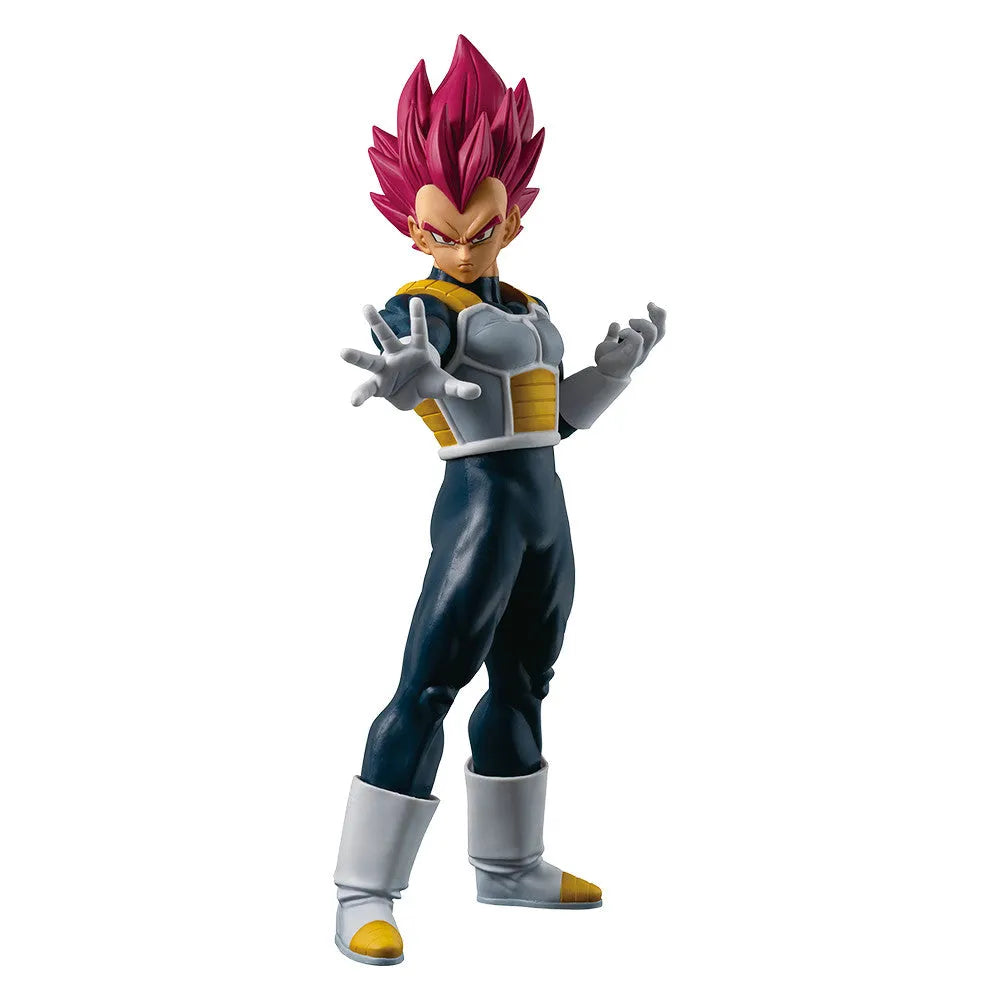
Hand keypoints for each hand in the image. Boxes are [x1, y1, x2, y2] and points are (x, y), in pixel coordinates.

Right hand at [341, 298, 481, 409]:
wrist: (412, 393)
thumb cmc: (428, 381)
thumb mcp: (445, 386)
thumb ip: (459, 388)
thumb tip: (477, 392)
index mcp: (416, 350)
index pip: (419, 331)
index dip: (418, 317)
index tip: (416, 300)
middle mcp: (396, 355)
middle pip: (386, 337)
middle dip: (377, 323)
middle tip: (366, 306)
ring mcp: (385, 369)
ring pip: (370, 360)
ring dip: (356, 357)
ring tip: (342, 351)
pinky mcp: (378, 385)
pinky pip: (367, 389)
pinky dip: (361, 395)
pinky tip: (353, 402)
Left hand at [594, 302, 666, 377]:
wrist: (602, 376)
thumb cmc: (607, 362)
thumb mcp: (609, 344)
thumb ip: (613, 335)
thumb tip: (615, 324)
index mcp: (643, 345)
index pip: (659, 330)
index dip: (658, 316)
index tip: (650, 305)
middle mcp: (645, 349)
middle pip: (661, 331)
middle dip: (659, 315)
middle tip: (649, 305)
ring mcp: (640, 353)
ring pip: (653, 333)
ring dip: (642, 322)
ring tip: (629, 321)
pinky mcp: (632, 356)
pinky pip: (638, 340)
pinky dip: (629, 332)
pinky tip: (620, 333)